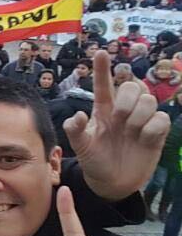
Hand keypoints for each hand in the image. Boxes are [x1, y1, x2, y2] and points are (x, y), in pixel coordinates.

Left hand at [64, 50, 169, 199]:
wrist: (112, 183)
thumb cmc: (94, 161)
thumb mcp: (80, 147)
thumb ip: (74, 131)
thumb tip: (78, 115)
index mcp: (103, 110)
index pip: (103, 84)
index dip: (102, 68)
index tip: (100, 52)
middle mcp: (123, 111)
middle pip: (132, 86)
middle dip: (126, 100)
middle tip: (118, 119)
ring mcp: (141, 120)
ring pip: (149, 99)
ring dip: (138, 116)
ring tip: (130, 132)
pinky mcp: (156, 132)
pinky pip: (161, 119)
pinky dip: (151, 129)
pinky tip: (143, 140)